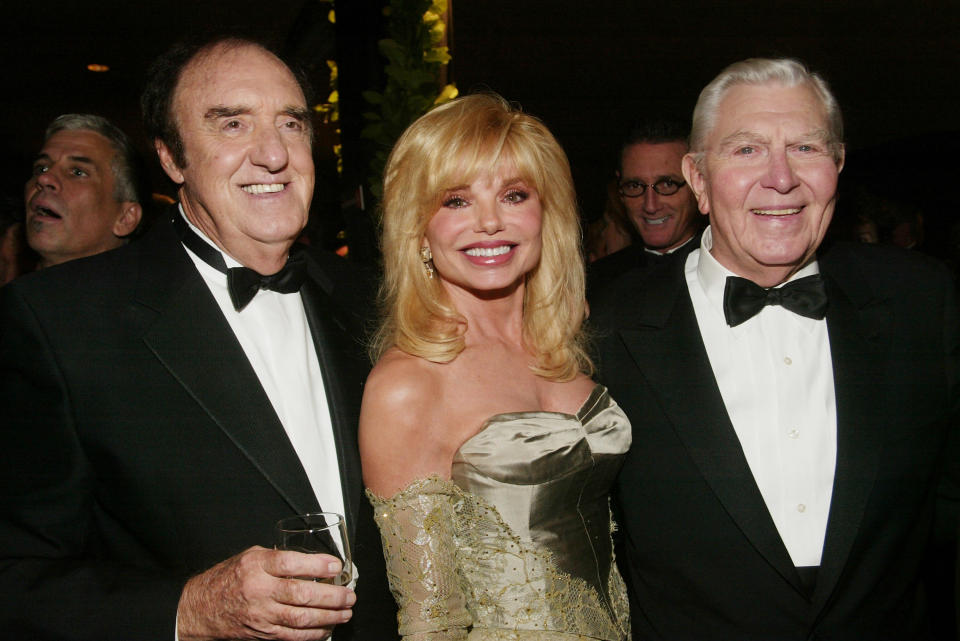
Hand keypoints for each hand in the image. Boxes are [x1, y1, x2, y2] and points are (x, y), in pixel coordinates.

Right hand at [177, 546, 354, 640]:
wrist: (201, 609)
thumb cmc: (227, 579)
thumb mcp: (249, 558)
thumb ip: (277, 558)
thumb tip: (310, 560)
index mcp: (255, 567)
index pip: (289, 564)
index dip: (316, 564)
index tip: (336, 565)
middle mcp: (259, 591)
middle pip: (301, 594)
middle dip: (331, 595)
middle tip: (349, 594)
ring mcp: (261, 615)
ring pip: (300, 618)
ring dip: (328, 616)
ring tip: (345, 611)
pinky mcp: (263, 633)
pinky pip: (293, 636)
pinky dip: (314, 634)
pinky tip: (327, 628)